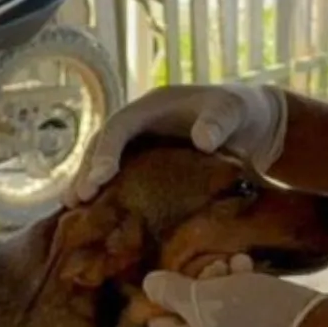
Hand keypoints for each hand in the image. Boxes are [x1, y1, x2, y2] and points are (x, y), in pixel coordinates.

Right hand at [71, 83, 286, 202]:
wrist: (255, 125)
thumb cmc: (242, 112)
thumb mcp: (234, 111)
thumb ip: (220, 121)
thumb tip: (202, 140)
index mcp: (152, 108)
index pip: (119, 127)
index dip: (106, 151)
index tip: (100, 178)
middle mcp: (140, 126)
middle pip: (103, 146)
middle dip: (87, 171)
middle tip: (75, 201)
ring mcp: (142, 147)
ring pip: (106, 164)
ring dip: (89, 185)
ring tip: (72, 211)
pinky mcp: (149, 168)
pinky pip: (123, 180)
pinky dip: (108, 196)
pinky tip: (96, 218)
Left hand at [143, 257, 327, 326]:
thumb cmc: (255, 314)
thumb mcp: (206, 296)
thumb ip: (171, 291)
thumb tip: (148, 285)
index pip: (161, 324)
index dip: (171, 294)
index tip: (190, 273)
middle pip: (191, 320)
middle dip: (203, 286)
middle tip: (219, 266)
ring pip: (219, 318)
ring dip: (226, 287)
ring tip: (241, 265)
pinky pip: (243, 326)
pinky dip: (245, 301)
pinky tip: (254, 276)